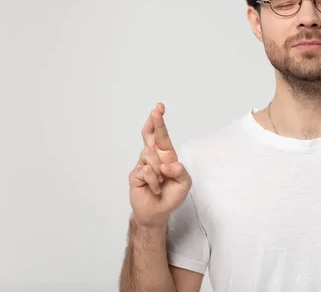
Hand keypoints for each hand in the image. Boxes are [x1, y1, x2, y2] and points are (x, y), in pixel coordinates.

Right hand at [128, 103, 191, 227]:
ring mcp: (143, 165)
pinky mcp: (135, 175)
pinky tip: (154, 188)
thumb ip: (180, 172)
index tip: (159, 108)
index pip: (162, 136)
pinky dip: (154, 182)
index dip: (160, 122)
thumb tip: (167, 164)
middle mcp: (154, 158)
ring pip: (151, 156)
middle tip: (156, 111)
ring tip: (161, 183)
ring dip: (159, 172)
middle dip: (154, 123)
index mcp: (166, 157)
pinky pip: (146, 171)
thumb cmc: (171, 196)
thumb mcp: (184, 184)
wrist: (157, 213)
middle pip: (150, 136)